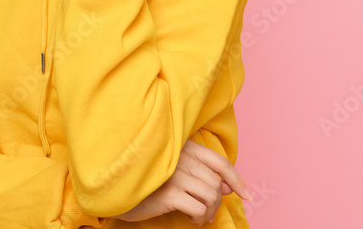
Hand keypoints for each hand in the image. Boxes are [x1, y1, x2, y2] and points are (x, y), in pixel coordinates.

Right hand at [105, 138, 252, 224]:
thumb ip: (200, 174)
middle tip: (204, 211)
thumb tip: (228, 187)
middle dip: (216, 202)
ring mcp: (174, 173)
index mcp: (183, 146)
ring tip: (196, 215)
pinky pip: (199, 208)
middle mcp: (180, 156)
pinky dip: (199, 217)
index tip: (247, 195)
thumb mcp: (174, 172)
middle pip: (216, 183)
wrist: (116, 187)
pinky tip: (188, 216)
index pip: (219, 161)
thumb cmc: (145, 178)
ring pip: (211, 195)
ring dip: (208, 211)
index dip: (236, 179)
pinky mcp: (169, 192)